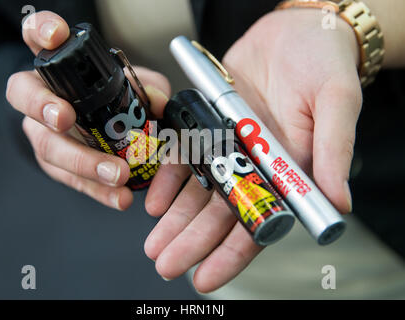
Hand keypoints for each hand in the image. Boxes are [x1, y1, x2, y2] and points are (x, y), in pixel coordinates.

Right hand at [6, 11, 170, 210]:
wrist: (91, 126)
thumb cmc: (109, 98)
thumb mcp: (134, 86)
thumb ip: (147, 88)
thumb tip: (159, 103)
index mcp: (58, 65)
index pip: (39, 36)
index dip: (41, 31)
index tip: (54, 35)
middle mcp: (41, 94)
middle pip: (25, 94)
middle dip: (43, 106)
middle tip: (65, 118)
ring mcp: (42, 130)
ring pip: (48, 145)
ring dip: (82, 161)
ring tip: (115, 173)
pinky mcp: (53, 163)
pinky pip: (70, 179)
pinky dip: (97, 190)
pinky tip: (119, 197)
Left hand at [144, 8, 360, 292]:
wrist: (295, 29)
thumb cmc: (323, 62)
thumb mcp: (336, 102)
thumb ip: (333, 152)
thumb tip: (339, 206)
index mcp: (286, 170)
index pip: (259, 221)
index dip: (232, 252)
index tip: (205, 276)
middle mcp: (254, 164)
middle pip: (221, 213)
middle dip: (192, 241)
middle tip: (166, 264)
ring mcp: (228, 146)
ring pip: (198, 191)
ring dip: (175, 219)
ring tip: (154, 244)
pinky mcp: (208, 124)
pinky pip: (185, 156)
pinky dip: (169, 178)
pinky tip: (155, 201)